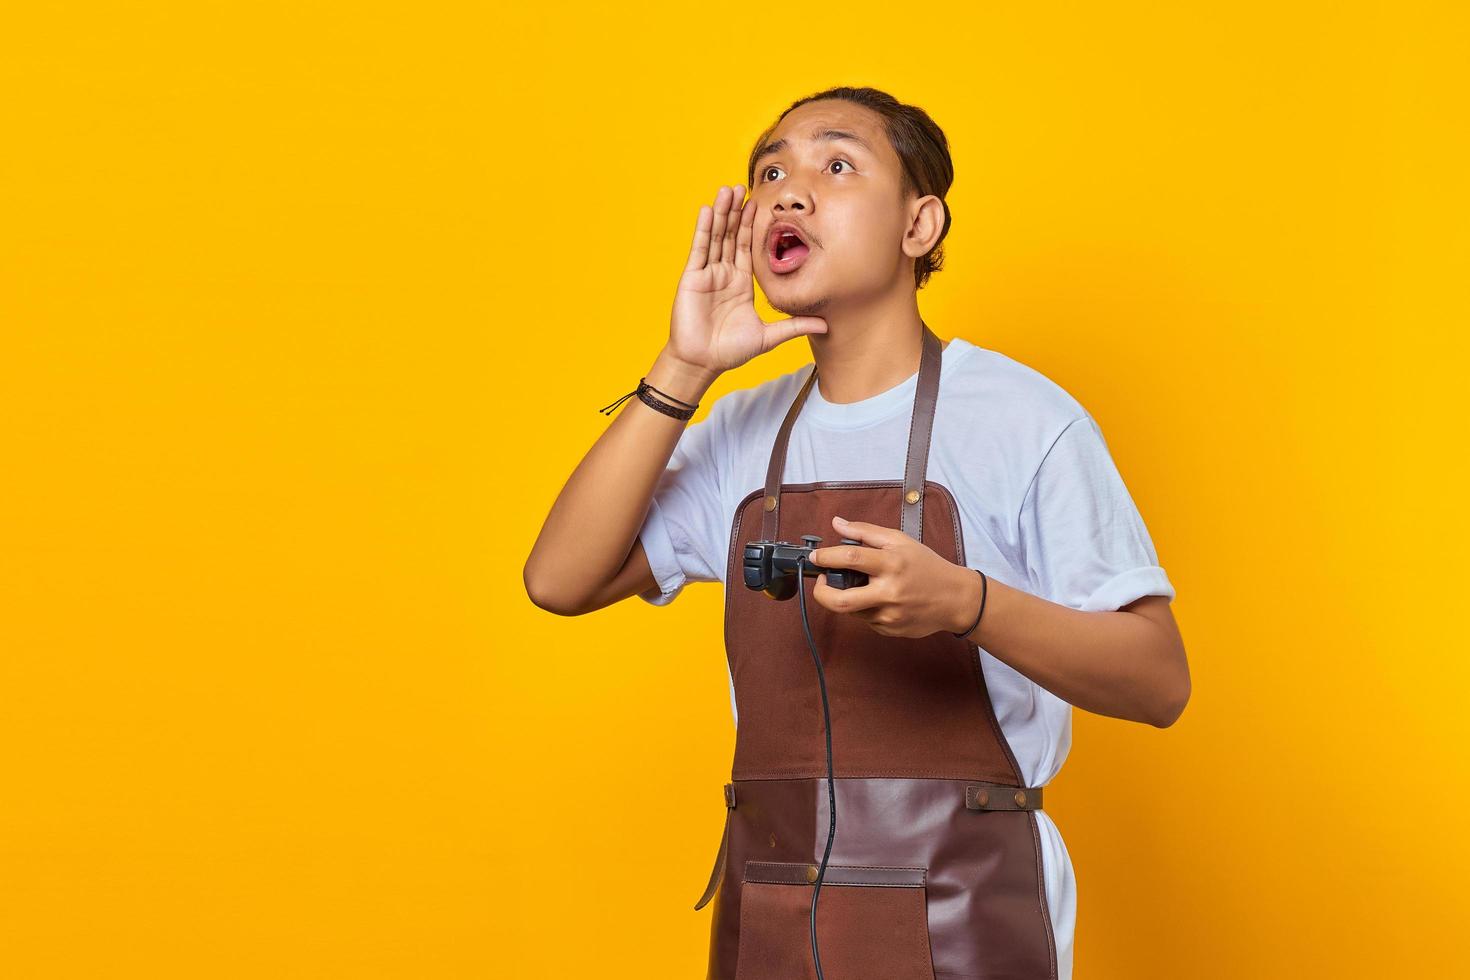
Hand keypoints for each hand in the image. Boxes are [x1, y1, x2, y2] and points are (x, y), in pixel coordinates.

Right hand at [665, 184, 826, 376]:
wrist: (702, 363)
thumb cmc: (729, 351)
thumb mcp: (768, 337)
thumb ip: (795, 327)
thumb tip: (826, 325)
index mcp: (741, 283)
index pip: (747, 247)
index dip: (752, 226)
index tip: (759, 205)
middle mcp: (724, 274)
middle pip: (731, 235)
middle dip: (736, 212)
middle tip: (744, 186)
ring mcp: (707, 274)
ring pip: (716, 236)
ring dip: (721, 213)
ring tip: (727, 189)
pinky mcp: (692, 278)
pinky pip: (700, 249)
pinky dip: (703, 229)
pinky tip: (707, 210)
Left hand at [808, 515, 979, 638]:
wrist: (956, 599)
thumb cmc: (928, 566)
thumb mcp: (900, 541)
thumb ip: (866, 532)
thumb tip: (837, 523)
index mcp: (892, 564)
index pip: (851, 558)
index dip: (827, 557)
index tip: (816, 557)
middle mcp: (889, 592)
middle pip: (840, 601)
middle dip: (821, 593)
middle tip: (822, 581)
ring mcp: (889, 615)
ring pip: (851, 611)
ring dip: (847, 598)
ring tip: (861, 586)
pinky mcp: (890, 629)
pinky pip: (866, 619)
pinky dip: (865, 608)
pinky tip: (880, 599)